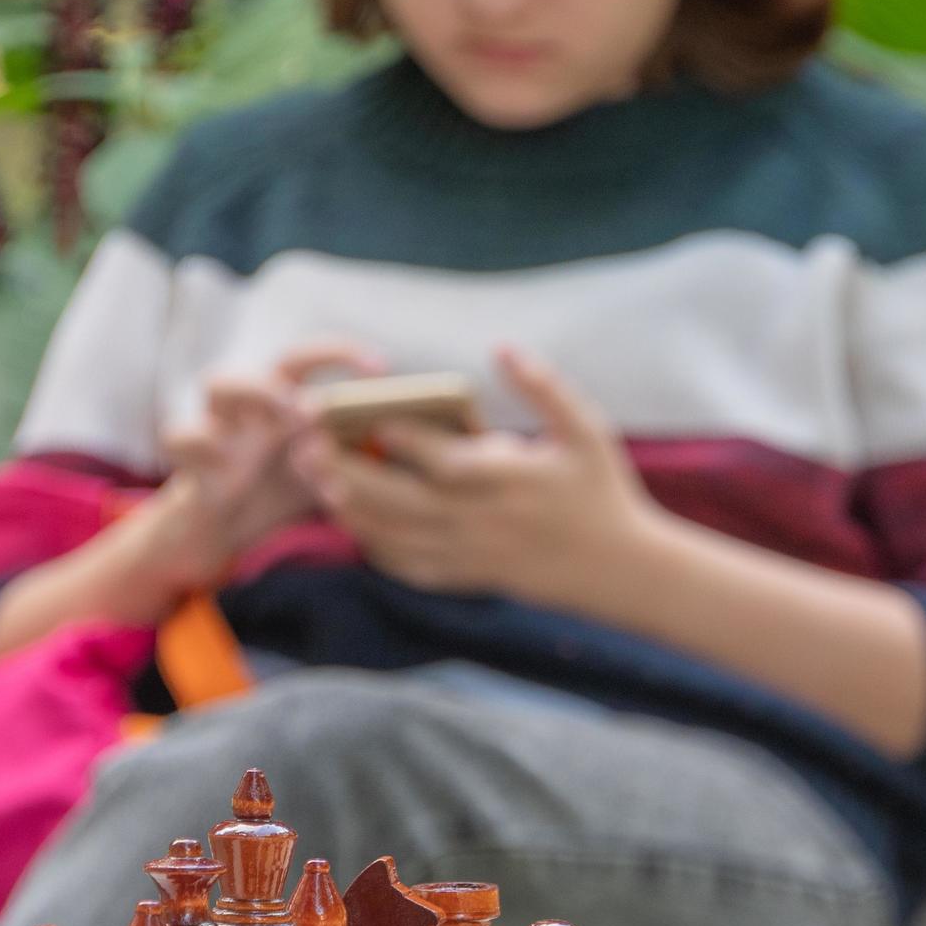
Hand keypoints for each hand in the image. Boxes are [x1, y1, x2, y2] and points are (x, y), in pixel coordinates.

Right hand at [145, 340, 382, 591]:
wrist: (219, 535)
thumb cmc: (272, 492)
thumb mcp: (316, 475)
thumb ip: (342, 461)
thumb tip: (384, 449)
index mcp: (281, 403)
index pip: (305, 360)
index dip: (341, 353)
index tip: (381, 368)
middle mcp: (251, 409)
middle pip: (274, 356)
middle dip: (298, 370)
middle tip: (316, 412)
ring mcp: (218, 431)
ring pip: (218, 381)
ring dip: (257, 391)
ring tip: (290, 425)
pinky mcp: (192, 463)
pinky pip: (181, 436)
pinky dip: (204, 447)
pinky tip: (229, 470)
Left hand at [297, 345, 665, 610]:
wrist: (619, 570)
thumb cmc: (602, 493)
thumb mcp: (587, 431)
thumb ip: (544, 388)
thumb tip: (502, 348)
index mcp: (505, 479)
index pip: (436, 456)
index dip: (394, 435)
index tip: (361, 413)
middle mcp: (479, 520)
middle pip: (397, 499)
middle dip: (347, 472)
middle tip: (306, 446)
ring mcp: (469, 553)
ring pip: (394, 535)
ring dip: (350, 508)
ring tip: (316, 479)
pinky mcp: (467, 577)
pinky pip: (408, 567)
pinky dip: (375, 547)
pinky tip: (355, 523)